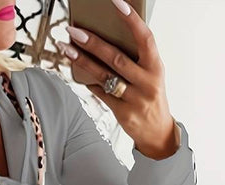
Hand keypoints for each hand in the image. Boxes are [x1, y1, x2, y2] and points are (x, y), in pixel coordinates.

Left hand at [57, 0, 179, 159]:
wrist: (157, 132)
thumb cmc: (151, 96)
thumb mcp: (151, 75)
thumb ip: (136, 59)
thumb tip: (107, 37)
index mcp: (156, 68)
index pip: (145, 38)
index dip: (131, 20)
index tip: (116, 2)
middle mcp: (147, 83)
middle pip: (116, 58)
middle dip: (93, 43)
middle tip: (74, 30)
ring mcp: (134, 100)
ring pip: (104, 76)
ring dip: (82, 61)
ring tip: (66, 48)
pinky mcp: (122, 113)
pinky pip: (101, 93)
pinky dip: (90, 82)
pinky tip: (79, 73)